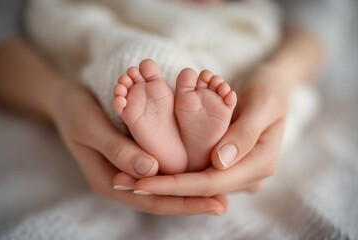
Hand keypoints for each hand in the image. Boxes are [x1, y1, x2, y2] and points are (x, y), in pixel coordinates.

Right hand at [52, 81, 225, 214]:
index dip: (183, 203)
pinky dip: (182, 167)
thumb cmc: (75, 112)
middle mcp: (124, 181)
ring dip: (191, 187)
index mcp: (110, 182)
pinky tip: (202, 164)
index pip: (152, 200)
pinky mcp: (137, 156)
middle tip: (224, 203)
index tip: (213, 202)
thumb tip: (150, 171)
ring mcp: (131, 170)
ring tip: (220, 188)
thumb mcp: (90, 127)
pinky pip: (163, 166)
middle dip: (194, 201)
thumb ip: (117, 149)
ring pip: (165, 184)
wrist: (66, 101)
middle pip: (164, 197)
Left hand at [132, 65, 289, 195]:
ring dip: (163, 183)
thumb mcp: (263, 103)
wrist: (275, 86)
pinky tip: (147, 169)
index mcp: (260, 164)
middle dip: (162, 188)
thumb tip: (220, 162)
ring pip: (195, 183)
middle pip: (199, 189)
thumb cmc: (270, 89)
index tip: (142, 182)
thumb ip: (244, 133)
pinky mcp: (227, 164)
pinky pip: (197, 171)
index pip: (212, 182)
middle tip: (124, 183)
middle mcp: (248, 176)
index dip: (176, 184)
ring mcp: (237, 171)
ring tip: (127, 179)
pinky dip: (173, 171)